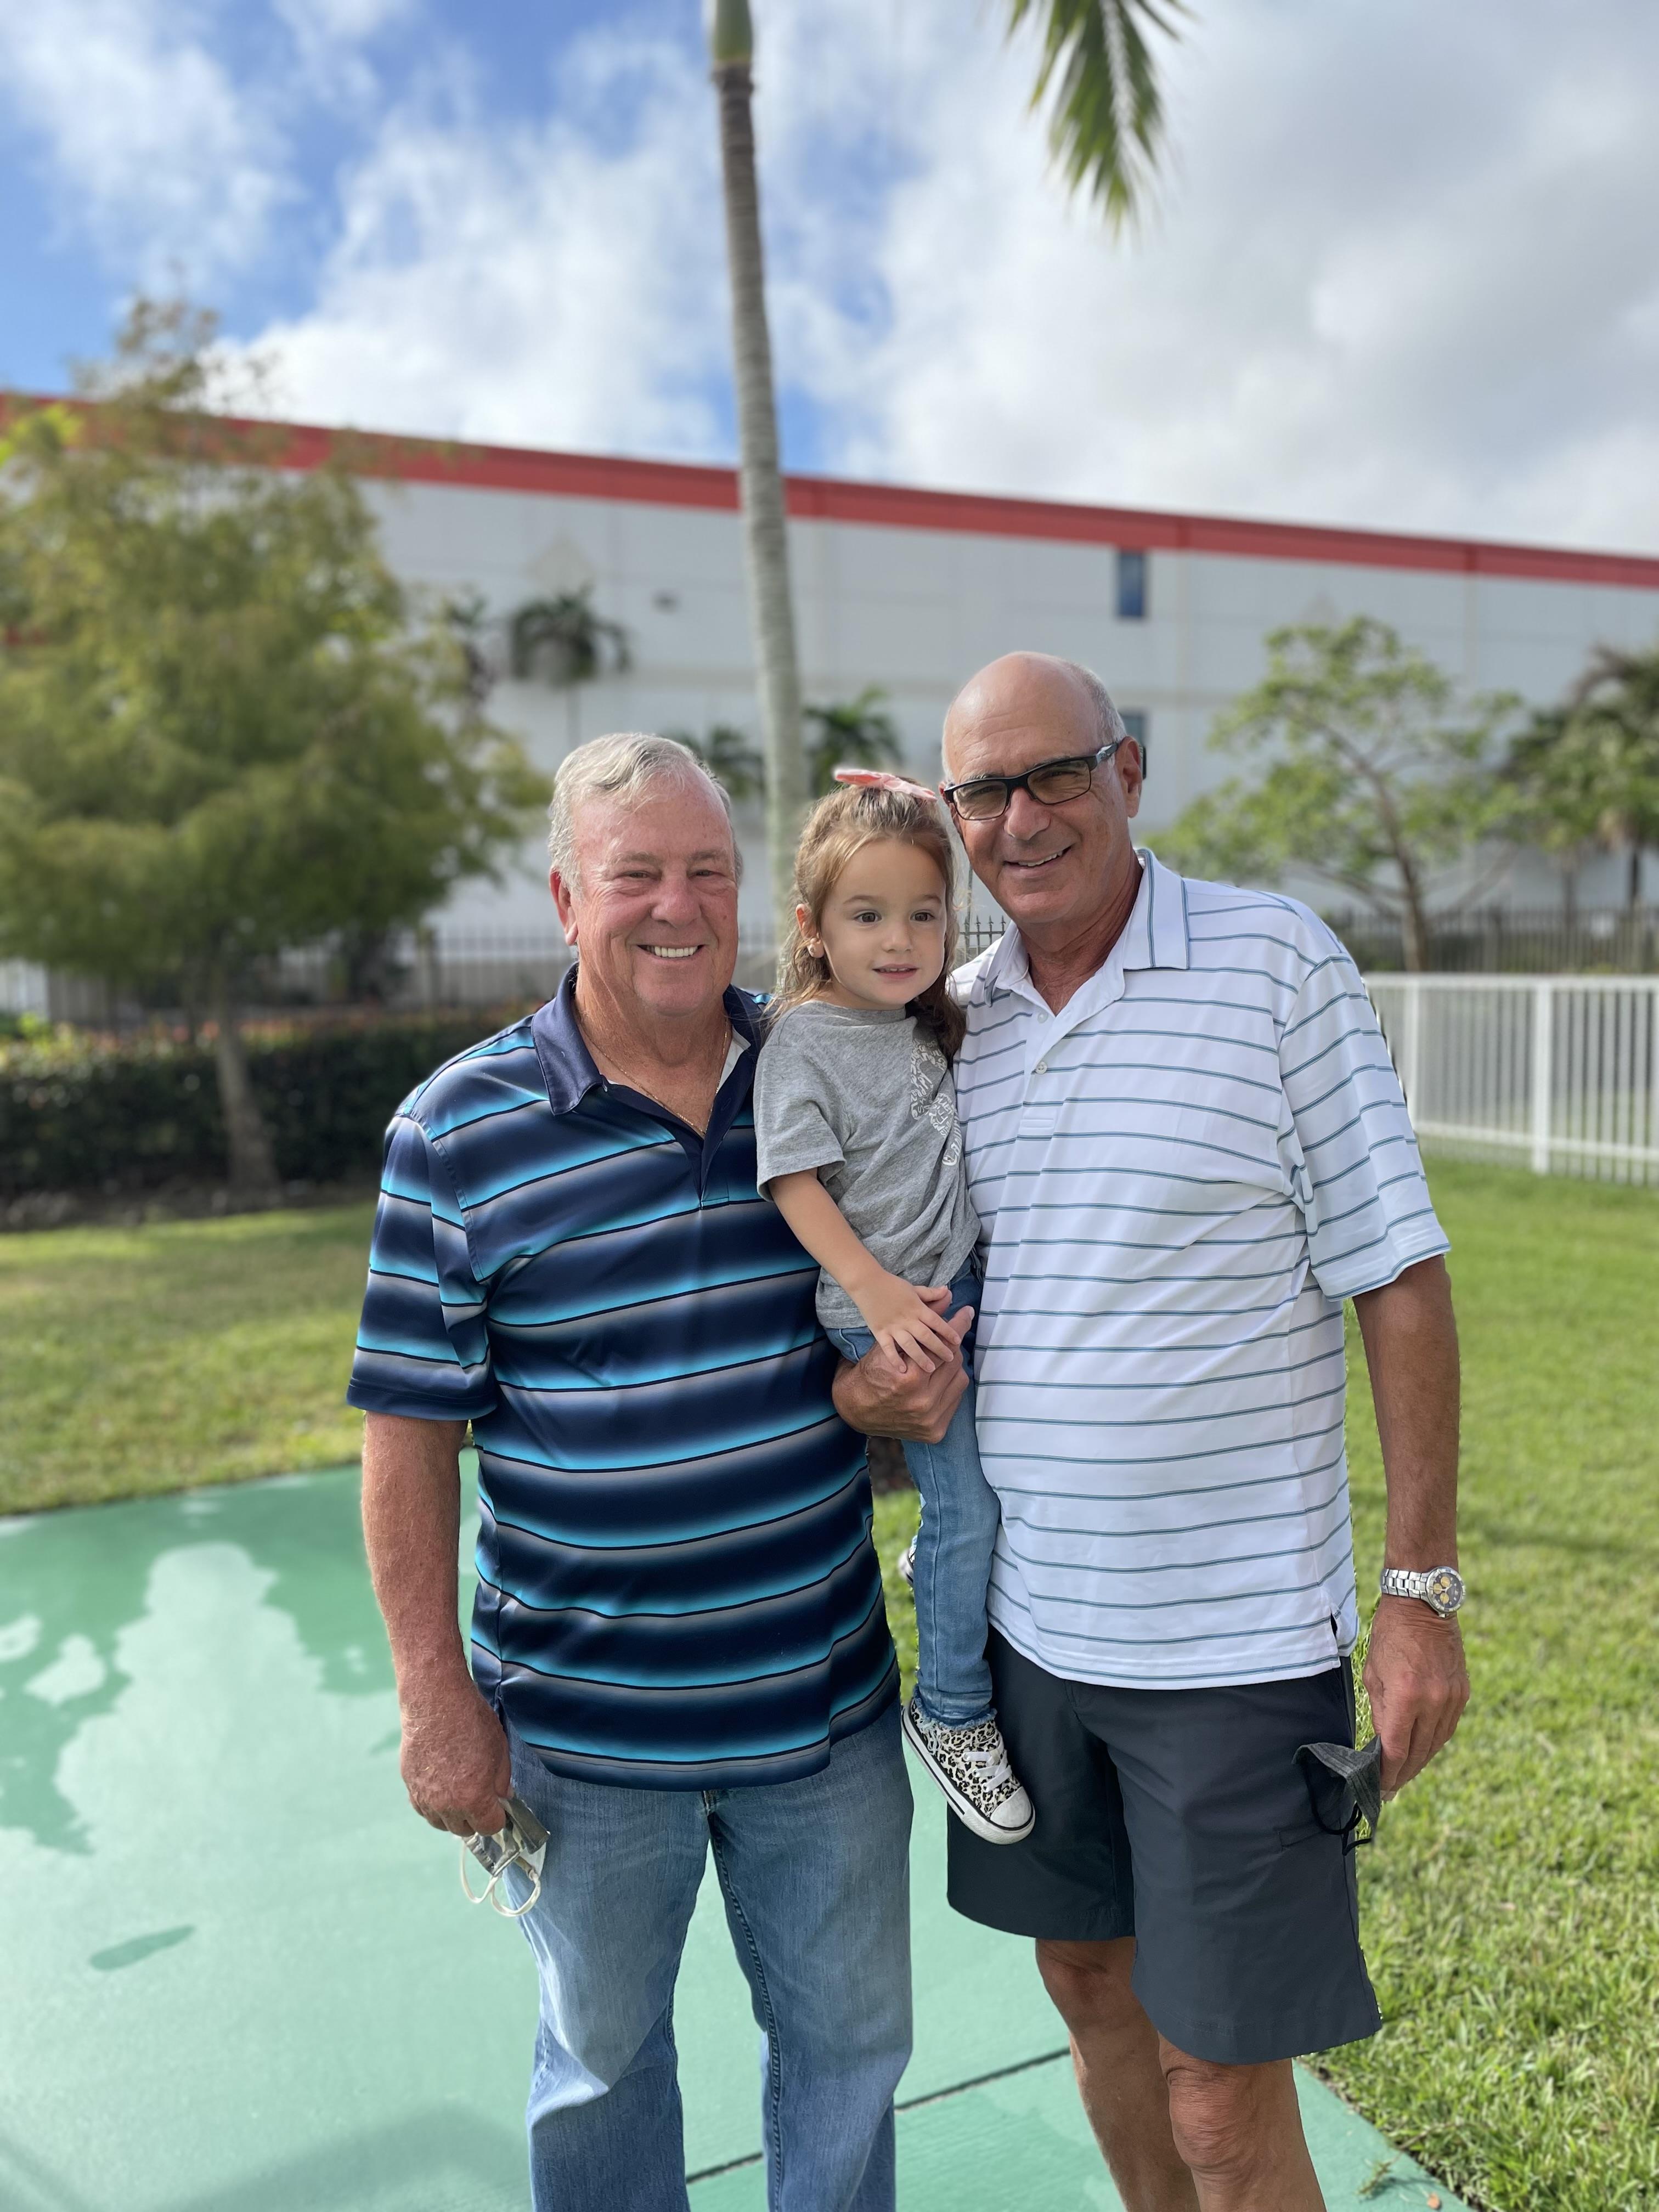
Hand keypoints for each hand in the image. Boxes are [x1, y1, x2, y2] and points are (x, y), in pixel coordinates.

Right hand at [399, 1673, 513, 1836]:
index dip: (497, 1817)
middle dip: (475, 1818)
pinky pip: (422, 1808)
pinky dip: (433, 1806)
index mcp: (473, 1799)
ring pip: (440, 1823)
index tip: (499, 1806)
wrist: (435, 1702)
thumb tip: (503, 1795)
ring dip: (453, 1816)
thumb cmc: (473, 1722)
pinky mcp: (409, 1785)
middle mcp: (446, 1805)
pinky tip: (441, 1789)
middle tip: (481, 1798)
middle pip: (463, 1829)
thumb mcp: (500, 1749)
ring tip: (460, 1795)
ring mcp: (424, 1797)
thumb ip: (502, 1779)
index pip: (489, 1827)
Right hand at [832, 1304, 970, 1444]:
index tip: (966, 1312)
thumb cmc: (870, 1372)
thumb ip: (920, 1321)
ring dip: (953, 1367)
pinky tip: (942, 1379)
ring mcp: (930, 1418)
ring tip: (944, 1360)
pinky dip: (949, 1387)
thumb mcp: (889, 1344)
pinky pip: (955, 1400)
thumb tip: (947, 1295)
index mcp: (909, 1377)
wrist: (856, 1410)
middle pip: (953, 1361)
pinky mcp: (935, 1431)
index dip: (957, 1325)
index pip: (944, 1344)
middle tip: (952, 1336)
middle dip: (952, 1345)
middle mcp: (922, 1400)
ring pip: (958, 1380)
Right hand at [854, 1273, 961, 1373]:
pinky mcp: (880, 1332)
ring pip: (909, 1344)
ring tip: (930, 1369)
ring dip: (920, 1356)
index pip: (936, 1321)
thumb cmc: (891, 1285)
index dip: (948, 1331)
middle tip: (950, 1358)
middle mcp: (907, 1319)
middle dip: (939, 1348)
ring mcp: (893, 1327)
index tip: (957, 1341)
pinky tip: (902, 1369)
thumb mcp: (914, 1288)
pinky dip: (894, 1359)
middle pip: (926, 1335)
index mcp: (917, 1308)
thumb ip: (931, 1294)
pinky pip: (888, 1348)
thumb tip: (947, 1291)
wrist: (866, 1283)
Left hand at [1361, 1596, 1469, 1796]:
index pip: (1396, 1749)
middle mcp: (1433, 1701)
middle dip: (1402, 1773)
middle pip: (1418, 1752)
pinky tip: (1422, 1748)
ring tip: (1405, 1772)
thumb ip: (1380, 1711)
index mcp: (1405, 1696)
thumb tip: (1384, 1743)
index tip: (1379, 1787)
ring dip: (1420, 1760)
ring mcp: (1452, 1698)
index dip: (1387, 1773)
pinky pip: (1448, 1727)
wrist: (1424, 1603)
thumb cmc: (1391, 1635)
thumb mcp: (1373, 1673)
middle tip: (1390, 1787)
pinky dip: (1434, 1741)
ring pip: (1436, 1743)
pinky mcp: (1463, 1692)